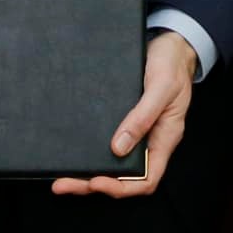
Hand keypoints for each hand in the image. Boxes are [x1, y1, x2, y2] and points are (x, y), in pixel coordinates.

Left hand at [52, 30, 196, 197]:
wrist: (170, 45)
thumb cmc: (172, 65)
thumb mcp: (161, 87)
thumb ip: (142, 117)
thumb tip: (118, 147)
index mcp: (164, 139)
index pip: (146, 179)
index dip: (122, 187)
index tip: (97, 182)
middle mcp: (149, 141)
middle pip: (123, 176)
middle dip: (92, 183)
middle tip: (63, 183)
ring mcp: (136, 132)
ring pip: (111, 162)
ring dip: (87, 171)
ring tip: (61, 175)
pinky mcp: (123, 120)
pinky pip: (107, 142)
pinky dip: (89, 150)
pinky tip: (71, 150)